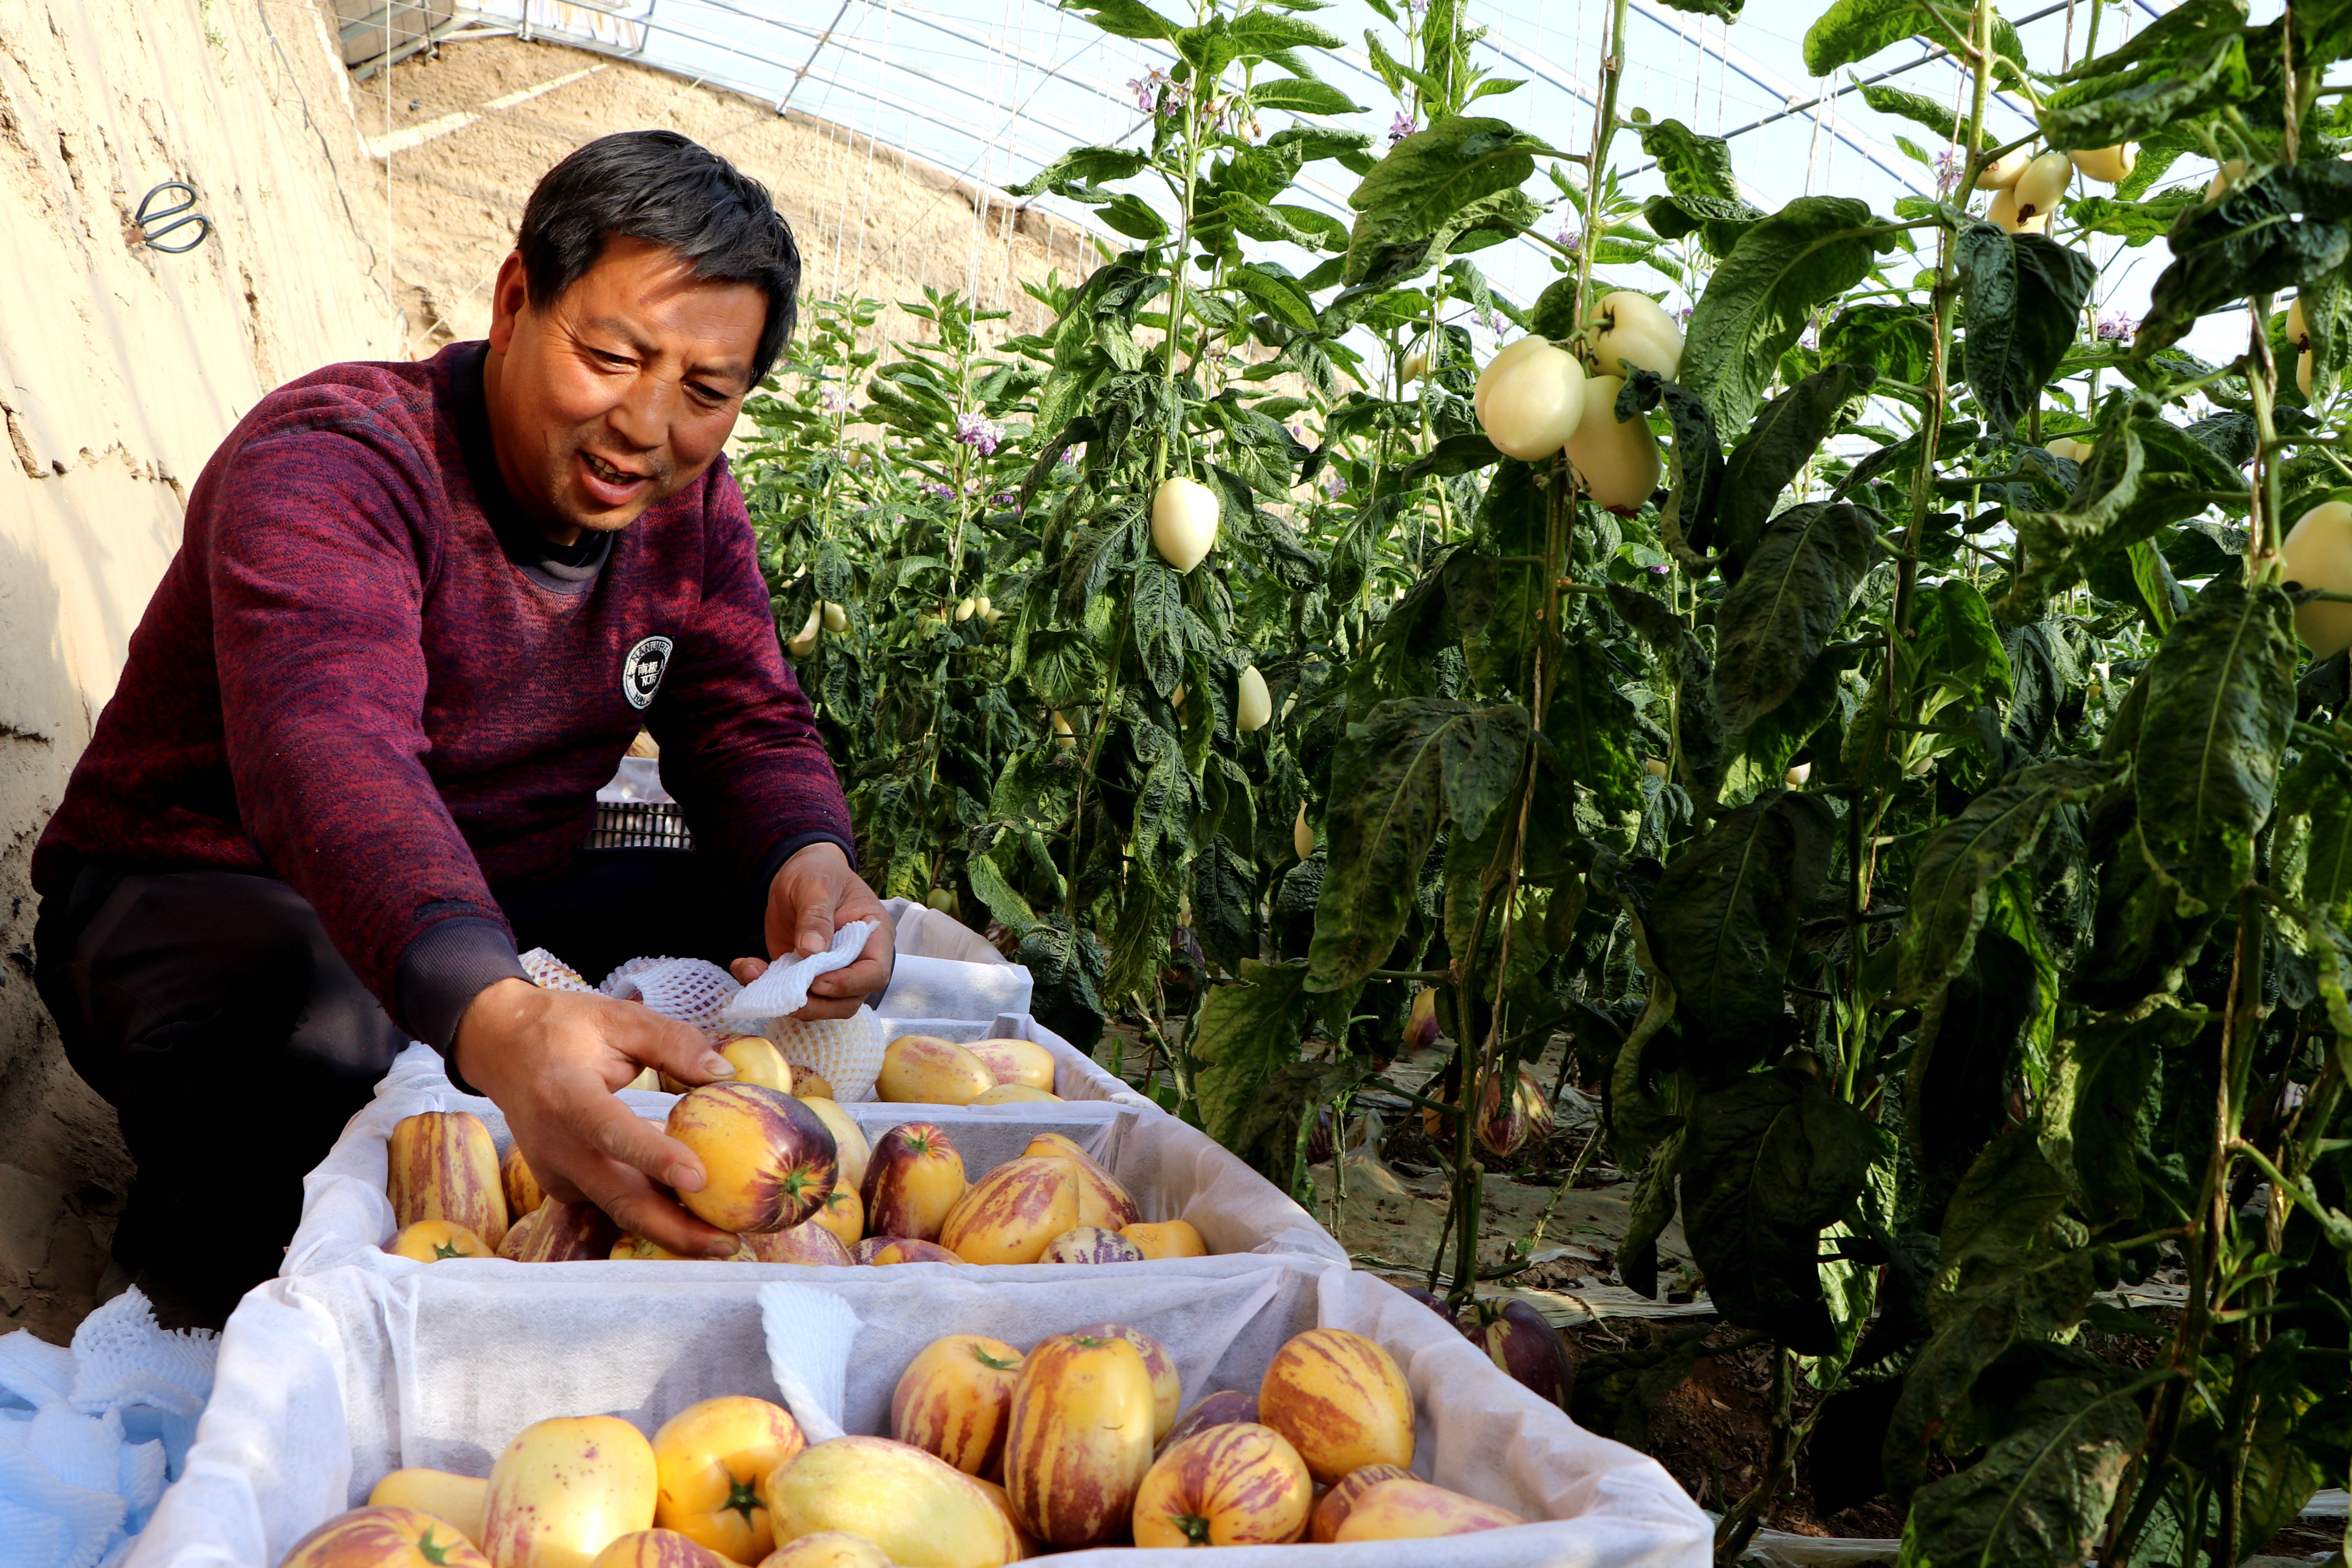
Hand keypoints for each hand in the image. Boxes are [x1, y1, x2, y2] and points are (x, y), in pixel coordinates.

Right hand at [453, 978, 740, 1257]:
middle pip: (618, 1198)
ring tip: (726, 1242)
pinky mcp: (564, 1185)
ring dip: (673, 1229)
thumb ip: (673, 1042)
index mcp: (565, 1096)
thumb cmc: (563, 1029)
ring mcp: (556, 1173)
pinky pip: (615, 1200)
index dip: (653, 1157)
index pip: (610, 1131)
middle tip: (730, 1244)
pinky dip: (655, 1209)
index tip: (698, 1178)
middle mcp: (556, 1146)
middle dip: (675, 1229)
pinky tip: (696, 1213)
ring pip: (620, 1209)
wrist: (501, 1048)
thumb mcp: (618, 1018)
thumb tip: (723, 1072)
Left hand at [728, 841, 893, 1017]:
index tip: (817, 981)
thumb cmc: (818, 872)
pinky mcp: (804, 976)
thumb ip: (816, 916)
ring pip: (822, 1006)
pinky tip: (746, 969)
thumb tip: (812, 950)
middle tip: (785, 995)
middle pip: (849, 1000)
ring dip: (789, 1001)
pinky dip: (767, 991)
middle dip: (817, 1004)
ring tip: (755, 975)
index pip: (874, 973)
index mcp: (873, 935)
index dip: (849, 984)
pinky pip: (792, 995)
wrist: (797, 872)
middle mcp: (857, 960)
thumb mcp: (816, 885)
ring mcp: (831, 971)